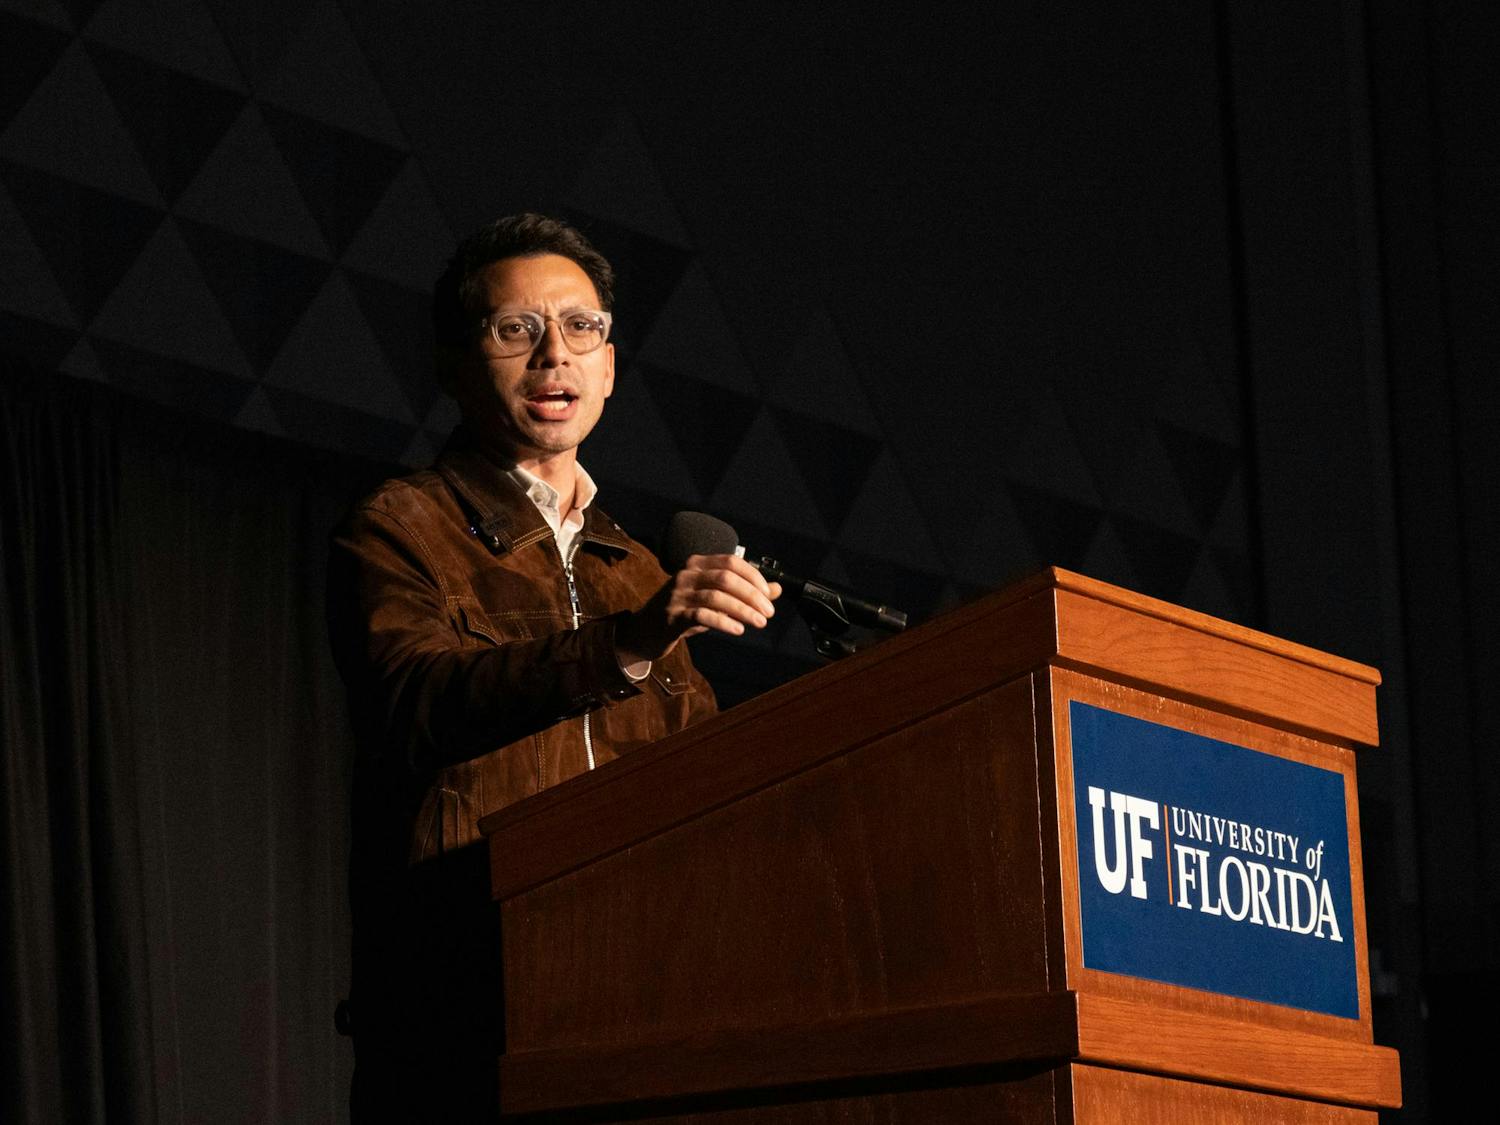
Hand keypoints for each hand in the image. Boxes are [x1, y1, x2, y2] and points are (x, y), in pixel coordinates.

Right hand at [616, 554, 782, 662]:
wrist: (646, 631)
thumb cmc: (684, 613)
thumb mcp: (715, 600)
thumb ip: (744, 593)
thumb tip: (777, 589)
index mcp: (697, 564)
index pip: (731, 562)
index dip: (754, 577)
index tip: (769, 596)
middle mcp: (686, 574)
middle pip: (726, 578)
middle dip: (752, 595)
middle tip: (768, 613)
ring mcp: (677, 594)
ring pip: (716, 596)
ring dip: (743, 610)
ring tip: (759, 623)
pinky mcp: (672, 615)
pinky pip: (702, 615)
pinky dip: (724, 622)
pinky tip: (738, 630)